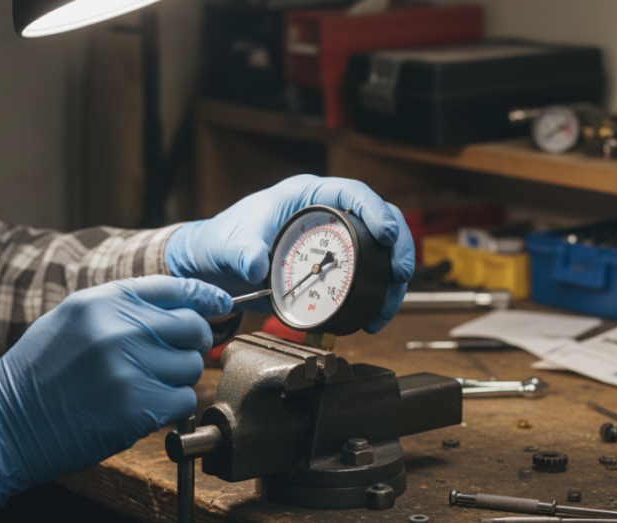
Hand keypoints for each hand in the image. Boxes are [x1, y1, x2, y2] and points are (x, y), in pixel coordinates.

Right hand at [0, 276, 231, 505]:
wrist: (5, 423)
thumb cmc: (38, 373)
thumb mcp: (72, 319)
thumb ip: (122, 307)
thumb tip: (182, 304)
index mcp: (102, 301)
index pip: (175, 288)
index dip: (205, 297)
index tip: (220, 306)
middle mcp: (118, 329)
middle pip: (193, 327)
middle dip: (192, 343)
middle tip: (175, 357)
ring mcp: (128, 368)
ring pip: (191, 366)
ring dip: (177, 378)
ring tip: (144, 385)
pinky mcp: (136, 407)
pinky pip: (184, 400)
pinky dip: (172, 406)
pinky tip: (144, 407)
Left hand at [165, 175, 413, 332]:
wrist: (215, 266)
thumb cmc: (222, 241)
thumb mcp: (230, 244)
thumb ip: (241, 252)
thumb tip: (256, 265)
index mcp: (306, 195)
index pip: (352, 192)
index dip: (375, 210)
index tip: (387, 233)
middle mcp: (326, 215)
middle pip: (379, 221)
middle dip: (398, 247)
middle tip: (401, 274)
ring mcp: (332, 241)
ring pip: (379, 251)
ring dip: (392, 278)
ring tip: (388, 307)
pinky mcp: (332, 267)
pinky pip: (365, 275)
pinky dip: (376, 294)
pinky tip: (373, 316)